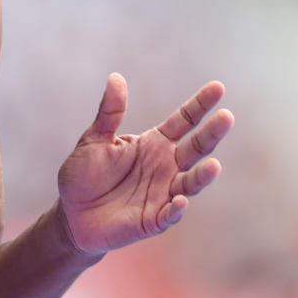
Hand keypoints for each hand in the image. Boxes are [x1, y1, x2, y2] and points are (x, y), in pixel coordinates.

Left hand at [56, 74, 233, 254]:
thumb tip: (116, 77)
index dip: (200, 105)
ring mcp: (163, 193)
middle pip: (195, 148)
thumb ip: (109, 112)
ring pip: (190, 183)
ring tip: (214, 166)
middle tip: (226, 117)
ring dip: (202, 176)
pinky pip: (169, 214)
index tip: (217, 87)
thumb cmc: (84, 174)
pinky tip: (179, 201)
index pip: (184, 121)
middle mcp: (166, 166)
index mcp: (155, 143)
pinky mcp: (154, 219)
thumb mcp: (94, 139)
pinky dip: (176, 209)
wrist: (71, 214)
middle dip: (212, 134)